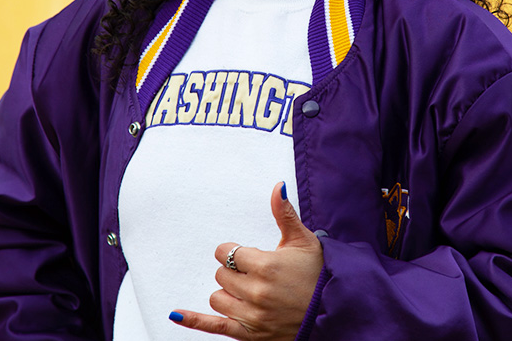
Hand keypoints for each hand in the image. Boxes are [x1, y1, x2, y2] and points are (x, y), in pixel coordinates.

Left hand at [169, 182, 323, 339]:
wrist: (334, 310)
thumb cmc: (318, 273)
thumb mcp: (303, 241)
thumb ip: (284, 214)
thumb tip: (278, 186)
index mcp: (266, 265)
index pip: (227, 252)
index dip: (234, 251)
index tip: (246, 254)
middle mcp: (257, 292)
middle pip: (222, 274)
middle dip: (234, 271)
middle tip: (255, 273)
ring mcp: (253, 316)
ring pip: (218, 297)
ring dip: (228, 292)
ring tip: (249, 291)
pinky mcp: (250, 335)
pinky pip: (214, 327)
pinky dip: (194, 321)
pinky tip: (176, 314)